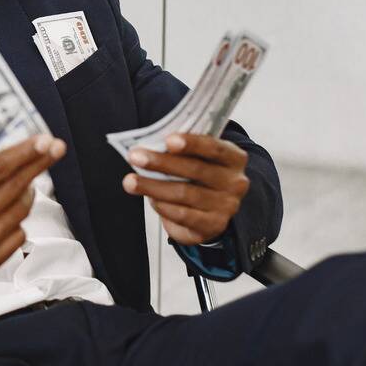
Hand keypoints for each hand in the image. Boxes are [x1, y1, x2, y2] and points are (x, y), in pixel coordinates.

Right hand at [0, 134, 65, 286]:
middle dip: (39, 164)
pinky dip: (17, 221)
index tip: (45, 141)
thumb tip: (5, 164)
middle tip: (55, 148)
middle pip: (16, 187)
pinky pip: (17, 236)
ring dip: (27, 192)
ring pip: (21, 212)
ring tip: (26, 181)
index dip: (25, 153)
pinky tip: (8, 213)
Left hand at [121, 134, 248, 245]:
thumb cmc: (197, 176)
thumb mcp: (197, 159)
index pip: (214, 147)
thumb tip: (150, 146)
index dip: (192, 143)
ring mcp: (227, 205)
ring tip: (130, 181)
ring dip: (153, 186)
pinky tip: (150, 199)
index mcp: (234, 158)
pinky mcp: (214, 225)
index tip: (168, 140)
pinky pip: (183, 215)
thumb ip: (182, 151)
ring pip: (185, 193)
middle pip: (196, 170)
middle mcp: (235, 182)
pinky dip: (163, 206)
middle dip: (161, 162)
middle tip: (135, 157)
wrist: (208, 212)